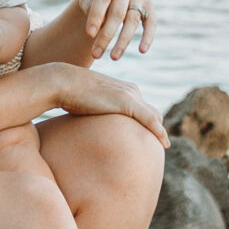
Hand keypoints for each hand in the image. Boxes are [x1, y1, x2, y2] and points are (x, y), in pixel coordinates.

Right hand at [50, 63, 169, 146]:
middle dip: (158, 128)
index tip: (150, 138)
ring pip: (154, 117)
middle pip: (153, 113)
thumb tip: (93, 127)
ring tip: (164, 147)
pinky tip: (164, 143)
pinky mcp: (127, 102)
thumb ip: (98, 111)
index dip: (150, 123)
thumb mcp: (90, 103)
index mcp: (124, 89)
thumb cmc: (71, 94)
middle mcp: (132, 90)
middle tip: (160, 145)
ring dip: (160, 132)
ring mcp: (130, 95)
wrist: (63, 82)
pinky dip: (159, 131)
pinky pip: (149, 120)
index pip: (144, 108)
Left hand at [76, 0, 155, 58]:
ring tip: (113, 58)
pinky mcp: (149, 5)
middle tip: (96, 54)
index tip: (89, 35)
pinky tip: (142, 51)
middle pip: (117, 13)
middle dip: (106, 35)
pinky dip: (148, 36)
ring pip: (132, 21)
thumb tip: (98, 25)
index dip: (96, 16)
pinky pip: (151, 22)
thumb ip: (88, 6)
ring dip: (123, 41)